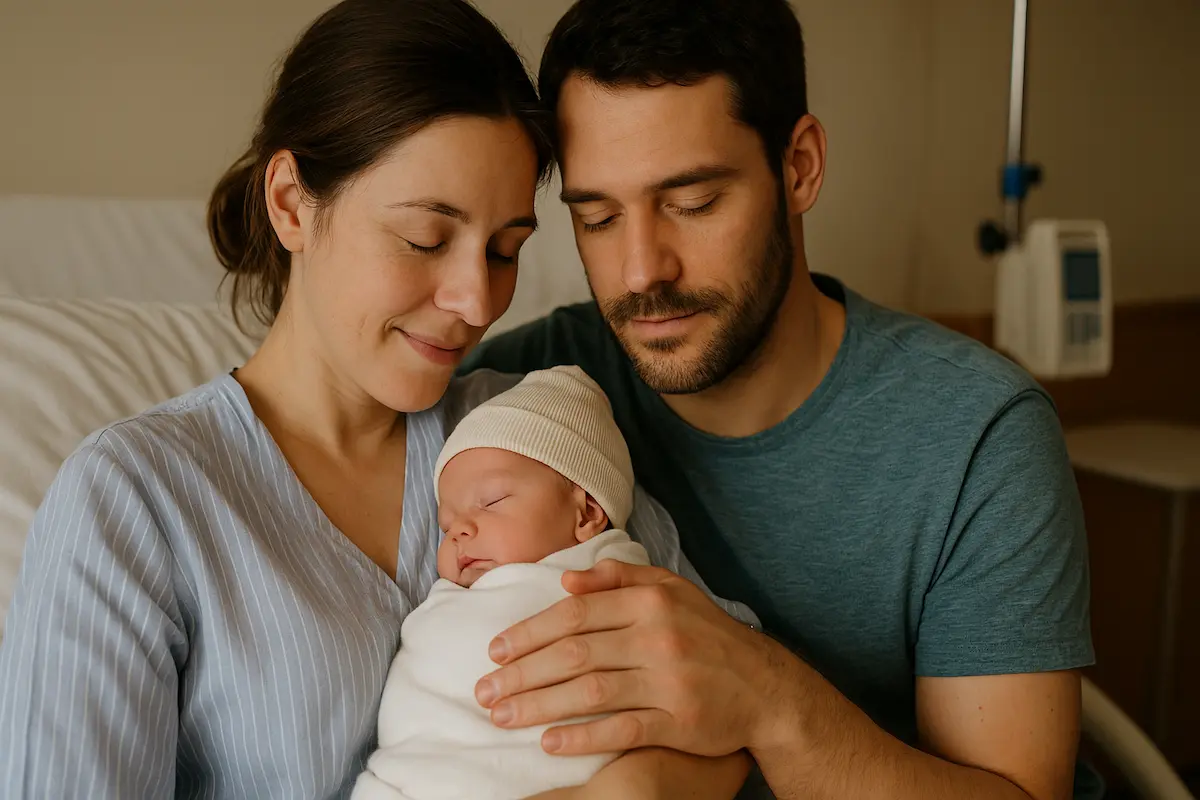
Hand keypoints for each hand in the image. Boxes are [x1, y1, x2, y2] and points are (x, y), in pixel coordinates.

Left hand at [474, 559, 791, 756]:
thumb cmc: (706, 634)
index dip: (530, 632)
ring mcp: (669, 681)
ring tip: (502, 716)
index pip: (575, 614)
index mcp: (650, 601)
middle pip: (574, 653)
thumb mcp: (671, 590)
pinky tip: (549, 743)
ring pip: (590, 692)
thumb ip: (619, 578)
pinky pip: (621, 730)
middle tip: (485, 690)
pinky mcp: (679, 722)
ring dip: (538, 705)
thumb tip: (565, 580)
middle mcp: (658, 637)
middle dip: (522, 672)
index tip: (495, 650)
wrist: (764, 686)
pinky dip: (582, 737)